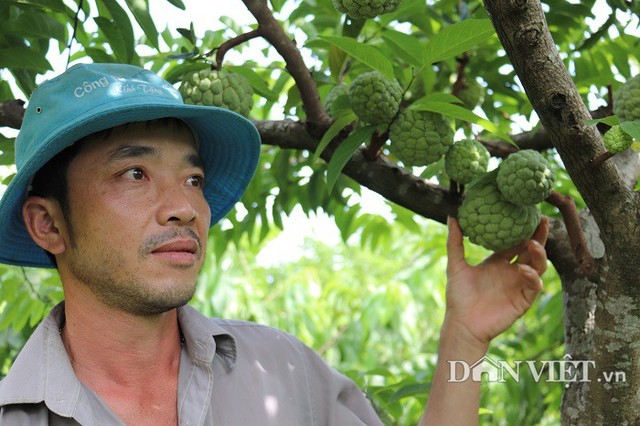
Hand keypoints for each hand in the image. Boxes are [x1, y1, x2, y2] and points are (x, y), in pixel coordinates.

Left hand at [443, 216, 548, 349]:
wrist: (462, 323)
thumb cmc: (458, 297)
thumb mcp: (455, 266)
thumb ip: (455, 242)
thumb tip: (451, 217)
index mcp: (498, 262)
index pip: (515, 242)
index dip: (523, 229)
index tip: (528, 213)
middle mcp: (511, 272)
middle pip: (531, 251)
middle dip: (539, 236)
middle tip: (543, 220)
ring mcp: (519, 285)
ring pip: (538, 266)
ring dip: (539, 254)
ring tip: (532, 243)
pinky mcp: (523, 300)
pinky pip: (534, 285)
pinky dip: (532, 276)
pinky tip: (522, 269)